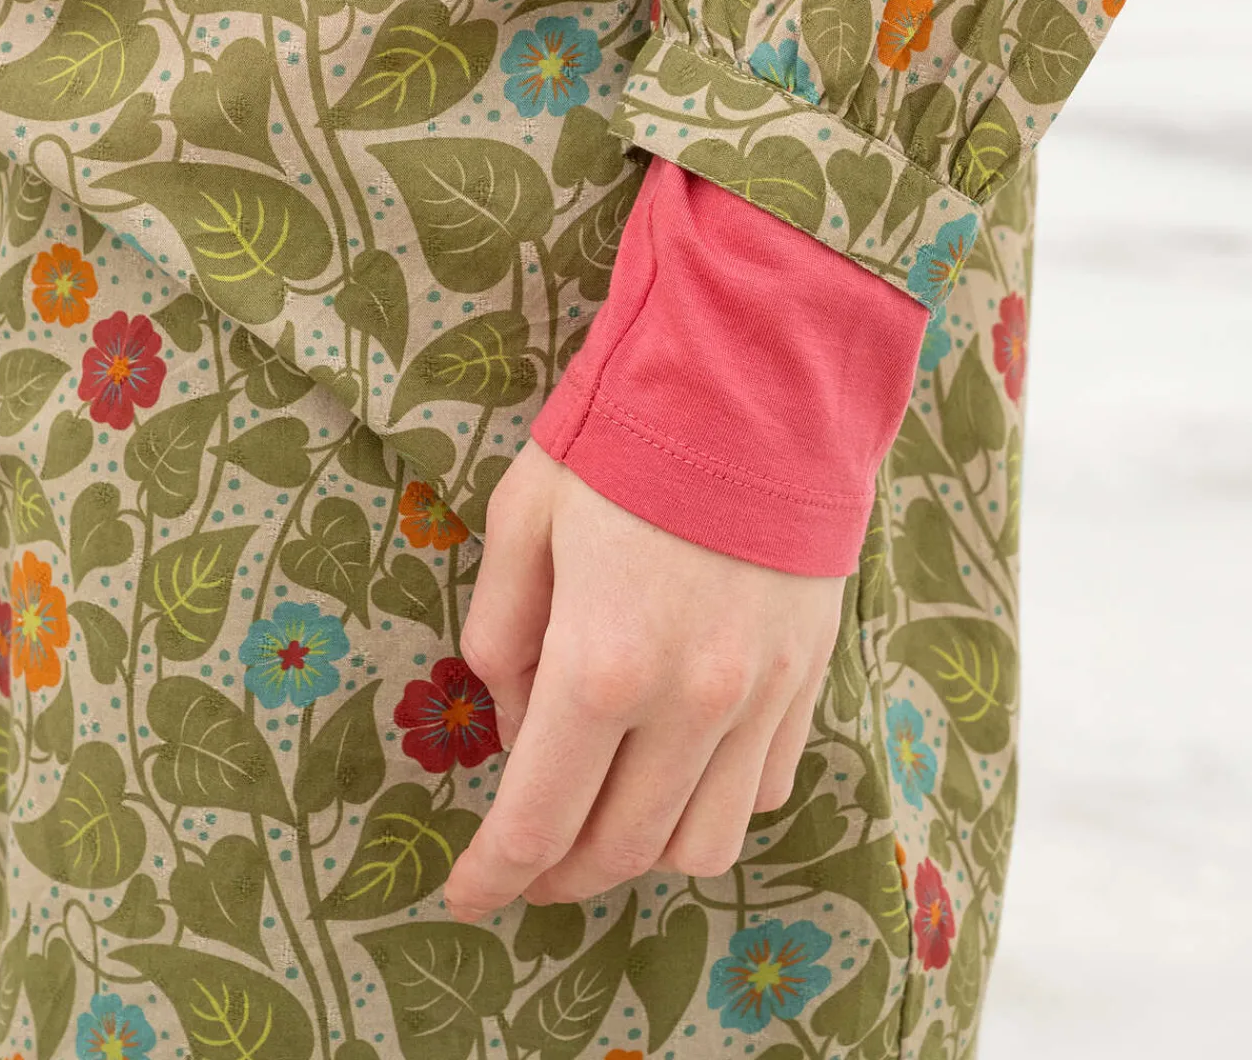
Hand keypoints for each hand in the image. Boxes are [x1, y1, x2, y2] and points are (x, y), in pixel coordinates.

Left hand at [444, 437, 845, 920]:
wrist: (757, 376)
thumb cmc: (623, 437)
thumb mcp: (522, 518)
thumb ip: (500, 634)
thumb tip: (517, 720)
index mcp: (600, 666)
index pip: (538, 823)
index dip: (493, 875)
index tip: (465, 896)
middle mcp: (688, 705)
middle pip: (619, 850)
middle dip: (559, 874)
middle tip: (524, 860)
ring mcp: (760, 698)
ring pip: (701, 844)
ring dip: (642, 849)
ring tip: (605, 813)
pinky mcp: (808, 677)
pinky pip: (762, 789)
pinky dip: (712, 801)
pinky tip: (678, 764)